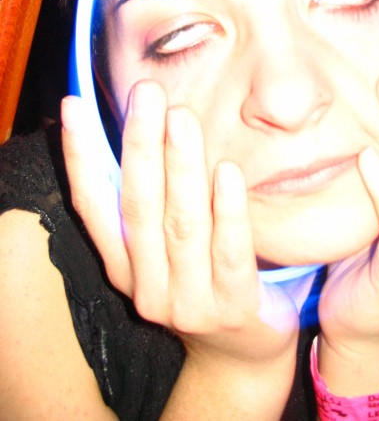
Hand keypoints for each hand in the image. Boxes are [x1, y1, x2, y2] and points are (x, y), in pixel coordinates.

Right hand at [61, 81, 298, 369]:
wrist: (239, 350)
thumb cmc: (202, 276)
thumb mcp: (165, 243)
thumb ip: (152, 196)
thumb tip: (136, 130)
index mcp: (123, 265)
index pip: (94, 207)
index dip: (82, 157)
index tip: (75, 107)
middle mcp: (146, 286)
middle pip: (138, 207)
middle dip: (139, 145)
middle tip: (147, 93)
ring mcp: (188, 301)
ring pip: (181, 225)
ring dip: (180, 167)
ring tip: (182, 117)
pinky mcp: (233, 307)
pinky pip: (230, 253)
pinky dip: (227, 211)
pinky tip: (227, 171)